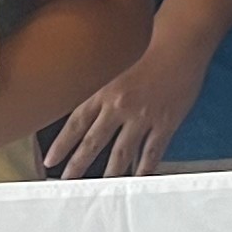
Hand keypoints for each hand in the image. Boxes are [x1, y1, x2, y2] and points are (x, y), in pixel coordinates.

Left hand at [44, 33, 212, 179]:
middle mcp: (119, 107)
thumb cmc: (149, 44)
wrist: (181, 41)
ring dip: (109, 173)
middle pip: (94, 142)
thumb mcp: (115, 61)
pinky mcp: (165, 123)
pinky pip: (152, 151)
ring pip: (121, 152)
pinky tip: (138, 179)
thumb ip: (102, 83)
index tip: (51, 160)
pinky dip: (145, 167)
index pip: (76, 123)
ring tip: (101, 190)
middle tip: (67, 181)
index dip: (62, 144)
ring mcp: (143, 117)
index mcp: (104, 90)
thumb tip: (88, 101)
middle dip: (78, 164)